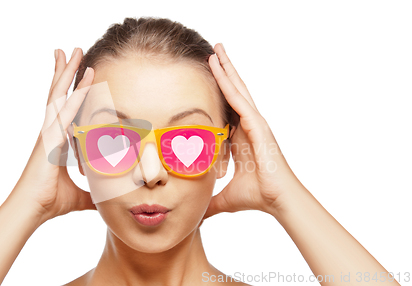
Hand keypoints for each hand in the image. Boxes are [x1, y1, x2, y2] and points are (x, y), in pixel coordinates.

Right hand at [10, 48, 95, 223]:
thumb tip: (107, 199)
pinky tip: (83, 80)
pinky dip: (75, 95)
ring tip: (72, 51)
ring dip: (67, 73)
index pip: (65, 107)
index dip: (71, 89)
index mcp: (57, 140)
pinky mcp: (49, 139)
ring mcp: (48, 132)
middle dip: (66, 72)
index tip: (80, 73)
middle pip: (58, 94)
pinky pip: (64, 112)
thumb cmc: (50, 202)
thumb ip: (93, 193)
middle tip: (72, 50)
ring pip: (58, 96)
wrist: (31, 211)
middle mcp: (51, 131)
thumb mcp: (80, 195)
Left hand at [203, 43, 305, 218]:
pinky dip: (228, 82)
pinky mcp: (257, 125)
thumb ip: (210, 201)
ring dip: (226, 69)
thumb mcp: (225, 197)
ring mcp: (254, 123)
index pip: (226, 109)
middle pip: (233, 93)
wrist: (278, 200)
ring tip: (216, 49)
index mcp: (241, 138)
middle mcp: (248, 126)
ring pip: (237, 90)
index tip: (205, 80)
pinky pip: (239, 99)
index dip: (217, 93)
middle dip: (224, 72)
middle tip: (213, 52)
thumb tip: (197, 214)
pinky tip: (219, 67)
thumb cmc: (258, 196)